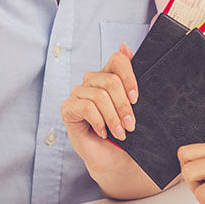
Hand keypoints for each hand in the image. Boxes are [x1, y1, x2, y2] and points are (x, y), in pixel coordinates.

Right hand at [60, 44, 138, 173]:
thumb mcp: (133, 105)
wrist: (113, 158)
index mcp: (108, 74)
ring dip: (113, 118)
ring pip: (100, 96)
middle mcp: (91, 80)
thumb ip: (130, 77)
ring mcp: (78, 93)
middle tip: (131, 125)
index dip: (129, 77)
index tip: (137, 99)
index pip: (118, 59)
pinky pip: (87, 108)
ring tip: (121, 133)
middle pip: (111, 81)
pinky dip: (99, 122)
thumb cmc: (124, 131)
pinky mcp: (67, 108)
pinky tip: (103, 132)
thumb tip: (124, 46)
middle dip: (123, 106)